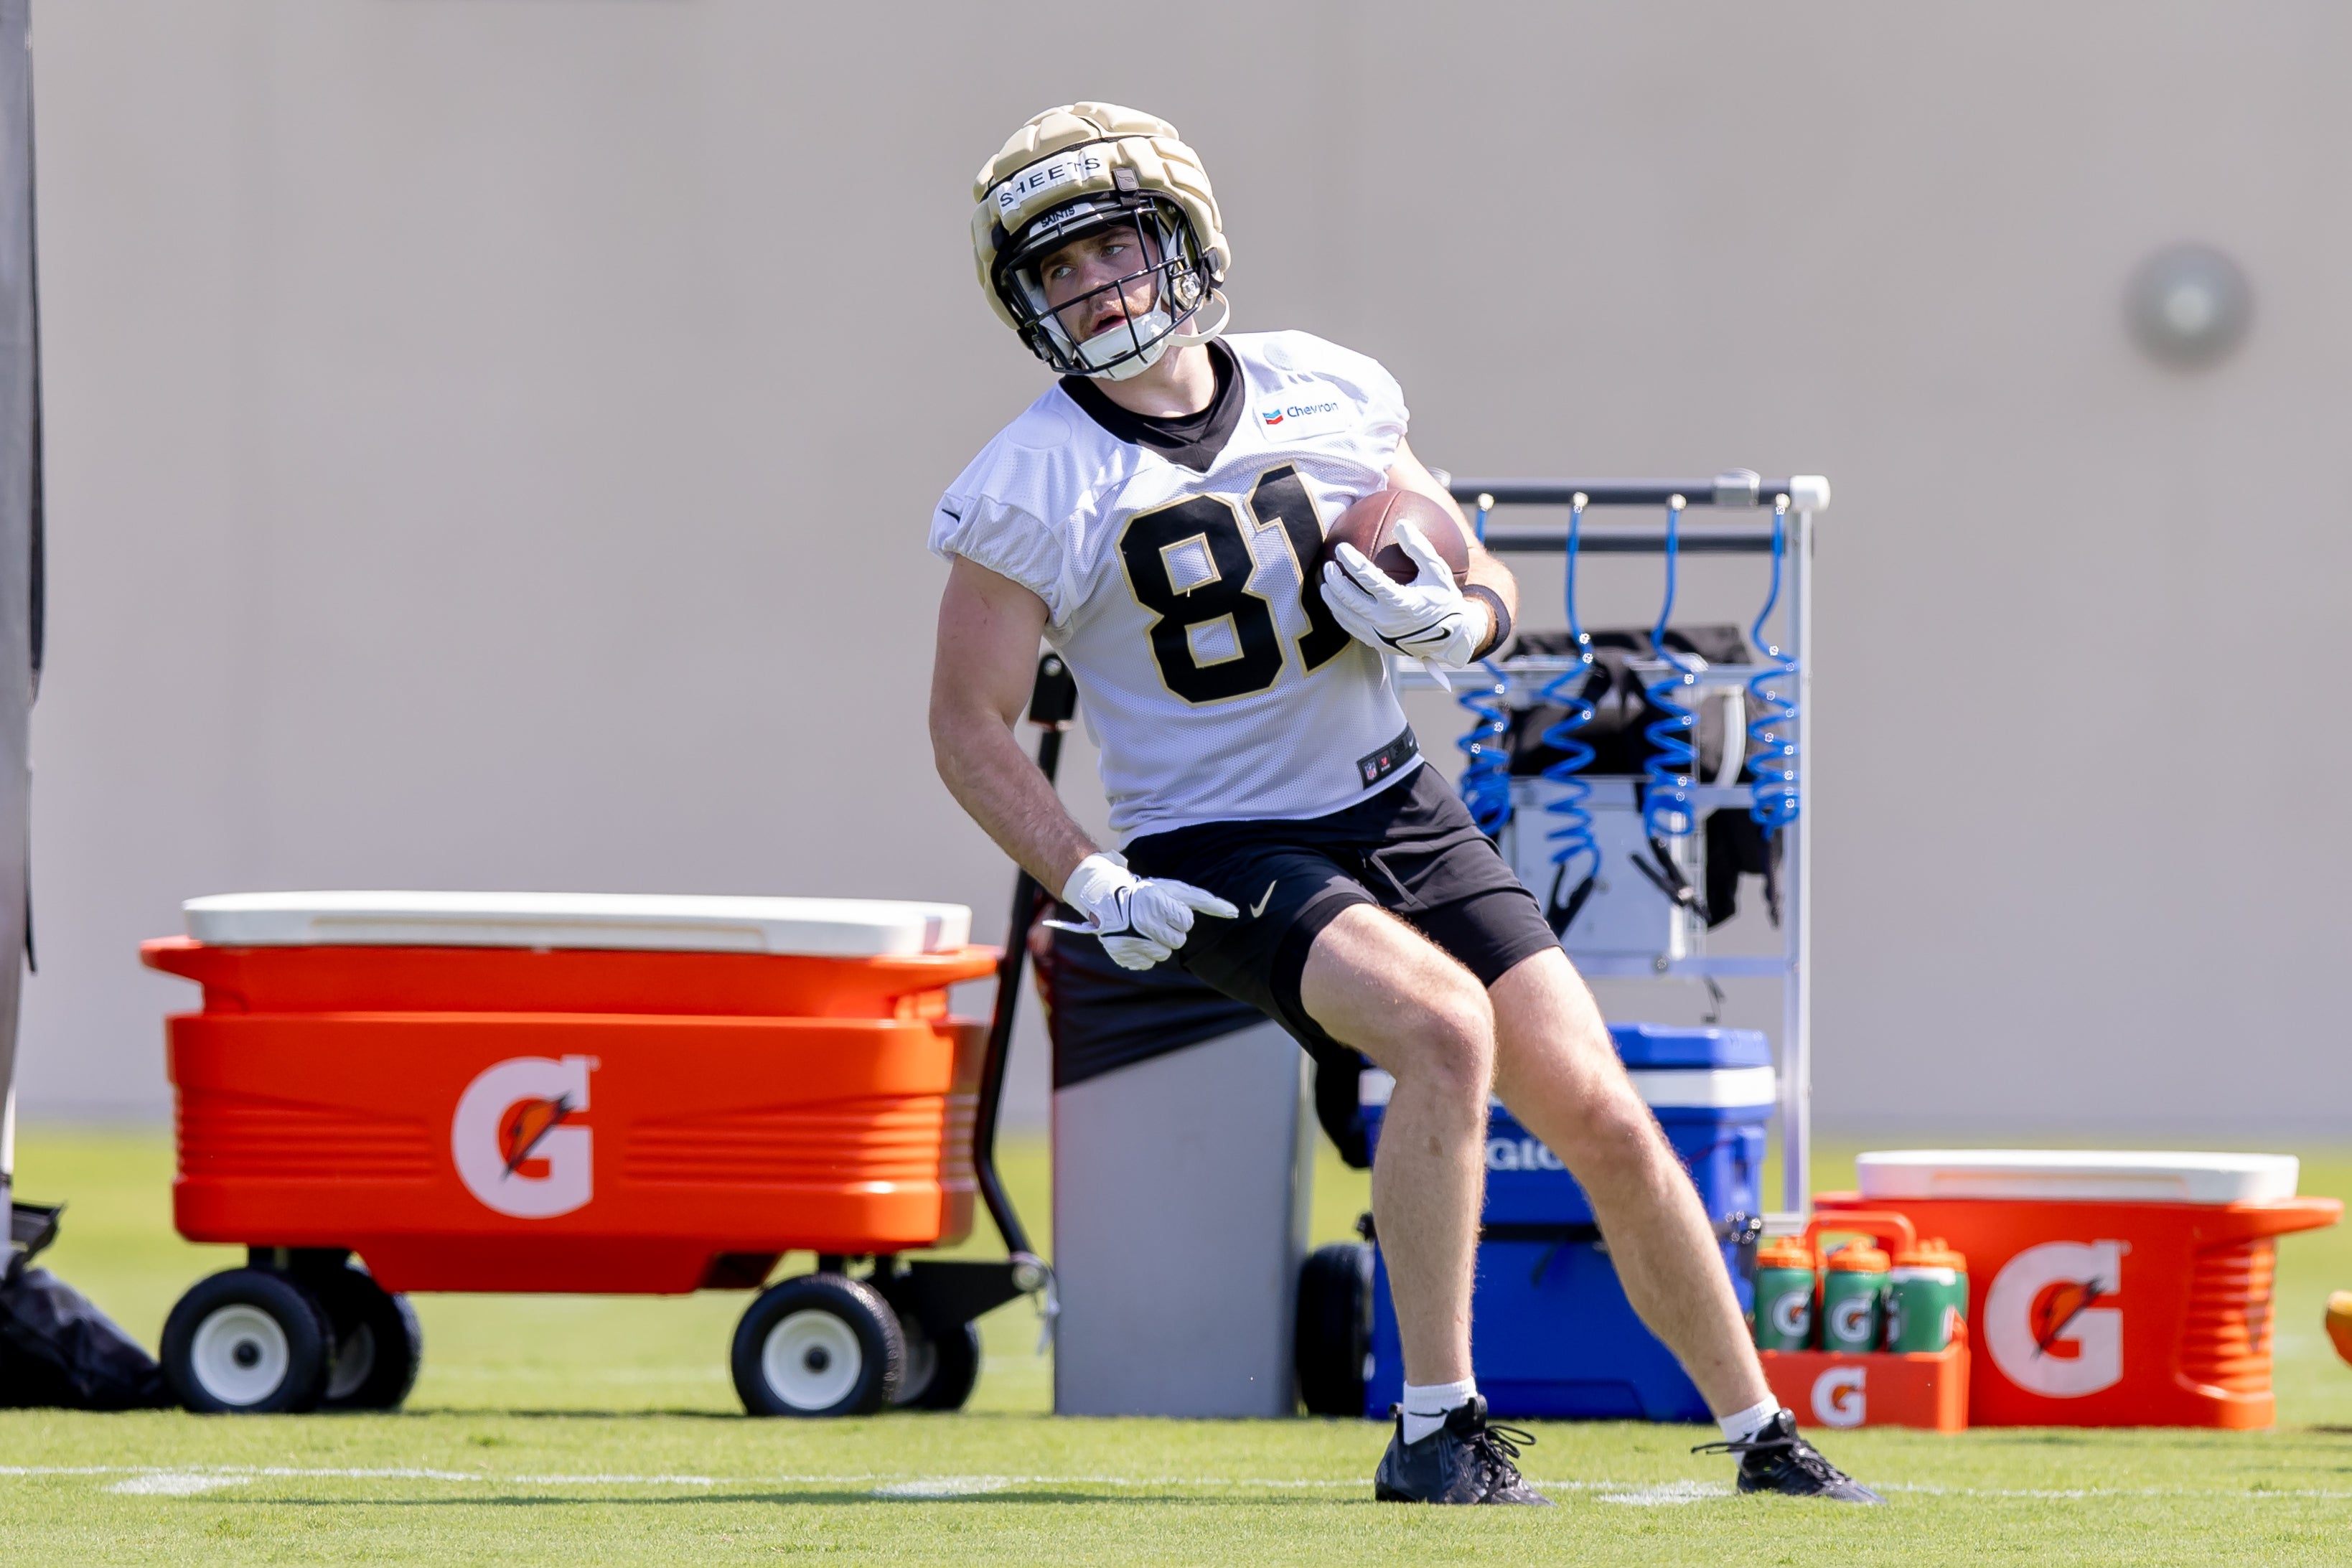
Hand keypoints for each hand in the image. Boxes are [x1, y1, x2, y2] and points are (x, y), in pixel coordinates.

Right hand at [1046, 851, 1238, 970]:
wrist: (1107, 898)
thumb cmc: (1149, 893)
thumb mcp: (1177, 891)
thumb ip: (1208, 902)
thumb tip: (1236, 912)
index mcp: (1157, 903)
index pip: (1186, 923)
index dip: (1178, 916)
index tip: (1165, 908)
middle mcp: (1142, 922)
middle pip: (1177, 941)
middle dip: (1169, 931)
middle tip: (1155, 919)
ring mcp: (1131, 941)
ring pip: (1163, 954)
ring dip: (1157, 943)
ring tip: (1143, 929)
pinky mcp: (1122, 955)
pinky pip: (1147, 963)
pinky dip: (1143, 953)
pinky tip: (1134, 939)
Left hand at [1320, 520, 1489, 669]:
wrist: (1453, 637)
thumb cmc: (1445, 599)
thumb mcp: (1438, 572)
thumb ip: (1419, 548)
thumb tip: (1401, 523)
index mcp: (1401, 603)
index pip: (1368, 578)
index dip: (1351, 562)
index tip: (1341, 548)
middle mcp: (1387, 621)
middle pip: (1350, 598)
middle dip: (1334, 580)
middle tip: (1328, 564)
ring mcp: (1379, 635)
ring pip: (1346, 616)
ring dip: (1331, 599)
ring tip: (1325, 583)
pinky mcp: (1377, 644)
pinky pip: (1352, 628)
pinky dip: (1340, 615)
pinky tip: (1335, 603)